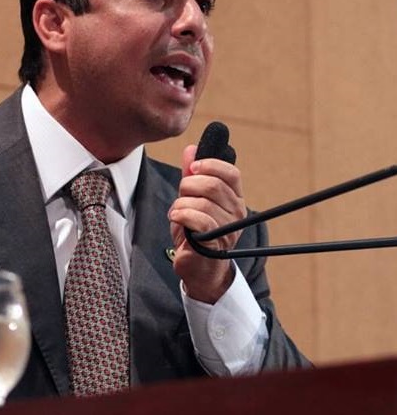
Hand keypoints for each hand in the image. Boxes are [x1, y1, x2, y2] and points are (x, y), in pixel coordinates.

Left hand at [167, 144, 245, 302]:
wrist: (196, 265)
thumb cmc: (194, 231)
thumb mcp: (191, 198)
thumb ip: (192, 174)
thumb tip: (191, 149)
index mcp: (233, 197)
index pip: (231, 172)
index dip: (210, 164)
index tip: (193, 167)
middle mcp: (236, 211)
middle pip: (212, 185)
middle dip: (189, 185)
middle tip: (181, 196)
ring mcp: (228, 228)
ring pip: (201, 202)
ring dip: (181, 204)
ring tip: (177, 213)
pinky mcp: (215, 242)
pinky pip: (199, 219)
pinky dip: (182, 215)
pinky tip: (177, 219)